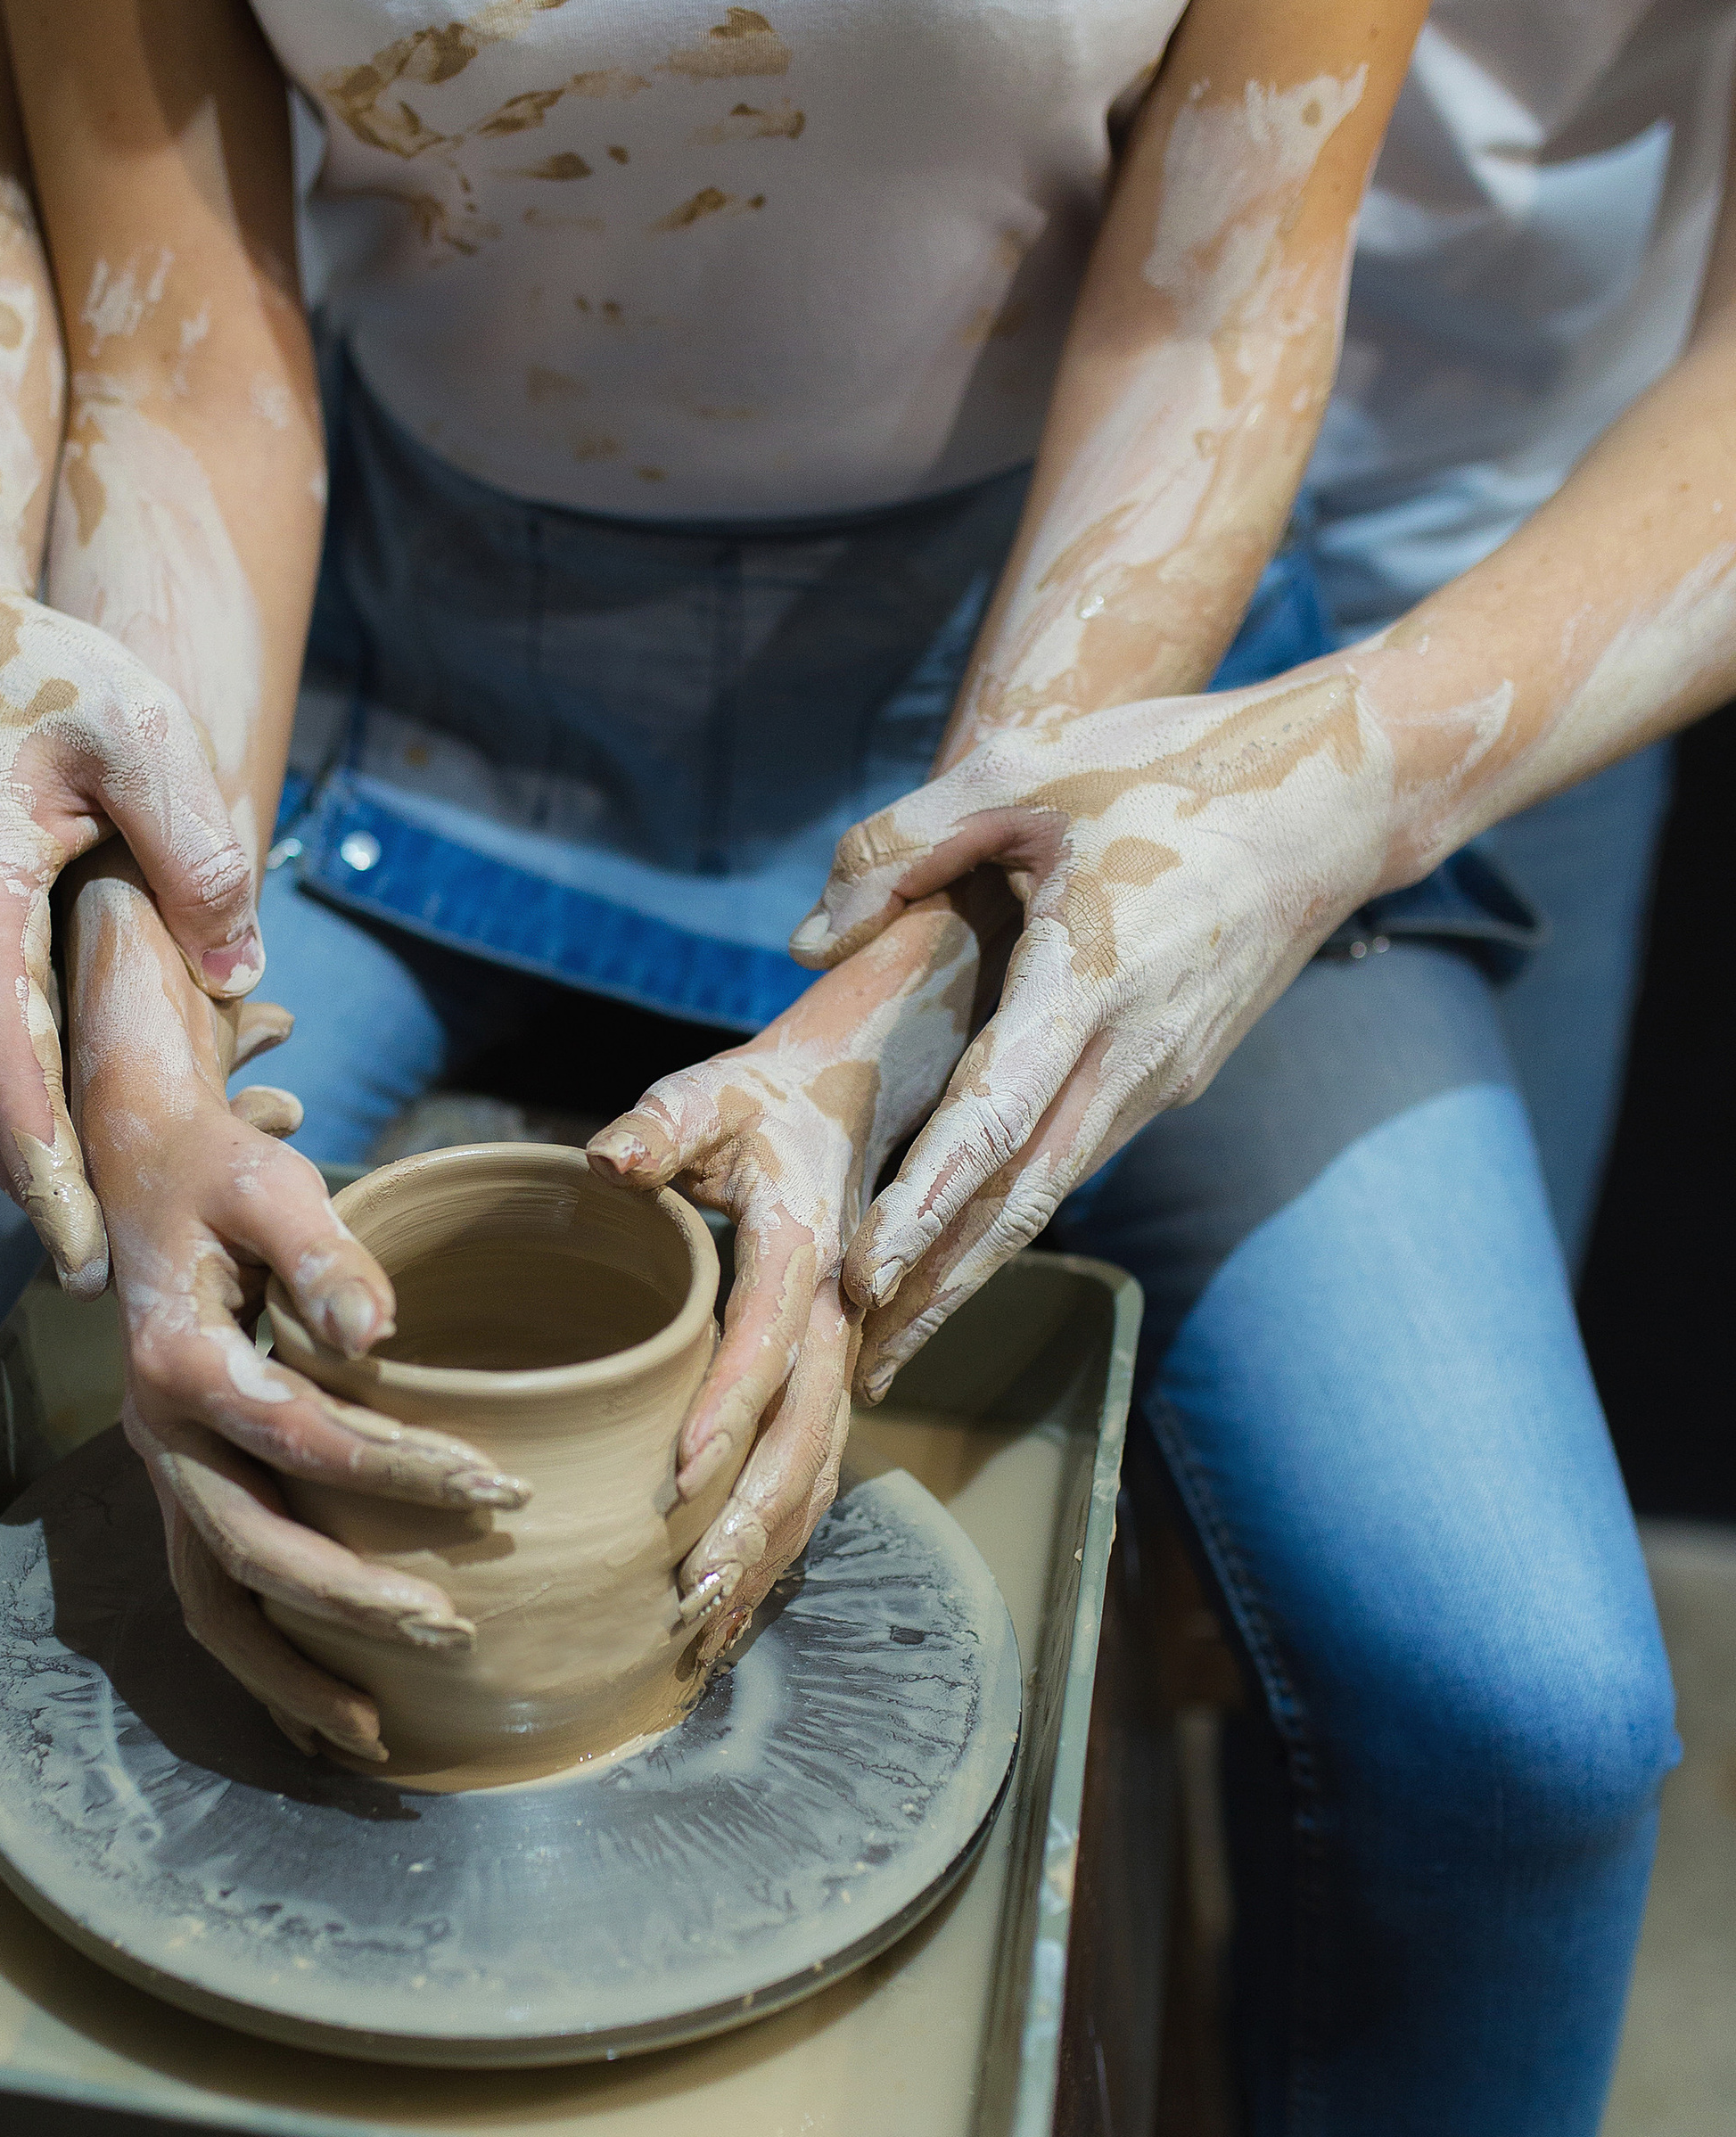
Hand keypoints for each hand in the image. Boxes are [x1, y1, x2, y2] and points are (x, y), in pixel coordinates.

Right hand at [0, 584, 264, 1298]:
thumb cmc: (33, 667)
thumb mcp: (133, 732)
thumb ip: (192, 845)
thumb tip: (242, 963)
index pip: (6, 1071)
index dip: (47, 1173)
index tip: (82, 1256)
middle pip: (14, 1111)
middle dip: (77, 1199)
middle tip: (149, 1289)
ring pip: (34, 1086)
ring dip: (101, 1151)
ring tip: (200, 1209)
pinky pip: (47, 1045)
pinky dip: (103, 1090)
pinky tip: (201, 1101)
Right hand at [66, 858, 527, 1763]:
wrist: (137, 1171)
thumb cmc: (219, 1174)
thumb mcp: (267, 1182)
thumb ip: (322, 1252)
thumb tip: (376, 1332)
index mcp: (178, 1359)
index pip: (301, 1436)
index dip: (402, 1469)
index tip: (503, 1486)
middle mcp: (156, 1430)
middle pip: (249, 1550)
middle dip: (350, 1603)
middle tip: (454, 1629)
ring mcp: (165, 1468)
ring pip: (214, 1601)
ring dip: (292, 1671)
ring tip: (380, 1731)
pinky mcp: (185, 1484)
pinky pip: (216, 1594)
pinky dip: (269, 1658)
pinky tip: (337, 1705)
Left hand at [587, 901, 986, 1663]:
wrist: (858, 1098)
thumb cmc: (765, 1098)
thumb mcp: (711, 1093)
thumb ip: (658, 1125)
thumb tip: (607, 1160)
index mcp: (808, 1243)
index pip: (768, 1337)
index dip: (727, 1409)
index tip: (676, 1478)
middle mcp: (842, 1313)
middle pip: (805, 1436)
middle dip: (750, 1521)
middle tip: (689, 1593)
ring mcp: (847, 1354)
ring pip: (821, 1472)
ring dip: (768, 1552)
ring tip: (706, 1627)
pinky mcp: (836, 1379)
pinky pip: (819, 1472)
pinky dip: (781, 1541)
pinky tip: (736, 1601)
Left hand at [791, 669, 1394, 1389]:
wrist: (1331, 797)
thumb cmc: (1171, 766)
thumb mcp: (1022, 774)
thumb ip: (901, 848)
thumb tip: (804, 941)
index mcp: (1090, 983)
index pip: (993, 1124)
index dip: (924, 1208)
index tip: (862, 1278)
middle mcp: (1133, 1055)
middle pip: (1022, 1200)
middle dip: (940, 1289)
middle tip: (861, 1370)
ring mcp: (1164, 1075)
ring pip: (1054, 1189)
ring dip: (976, 1264)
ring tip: (894, 1334)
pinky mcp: (1175, 1074)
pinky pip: (1081, 1153)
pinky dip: (1018, 1207)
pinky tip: (964, 1242)